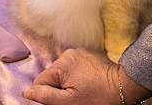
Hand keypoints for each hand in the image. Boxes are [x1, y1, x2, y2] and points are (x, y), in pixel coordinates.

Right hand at [23, 48, 150, 104]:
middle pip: (52, 76)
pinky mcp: (89, 55)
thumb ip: (45, 96)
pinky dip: (76, 76)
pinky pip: (74, 67)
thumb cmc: (98, 96)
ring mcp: (80, 52)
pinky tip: (87, 83)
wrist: (124, 87)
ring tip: (82, 90)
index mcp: (62, 63)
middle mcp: (69, 53)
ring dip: (67, 82)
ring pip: (63, 72)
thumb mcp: (69, 101)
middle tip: (74, 96)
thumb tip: (27, 92)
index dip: (47, 94)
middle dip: (58, 88)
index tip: (61, 100)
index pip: (41, 81)